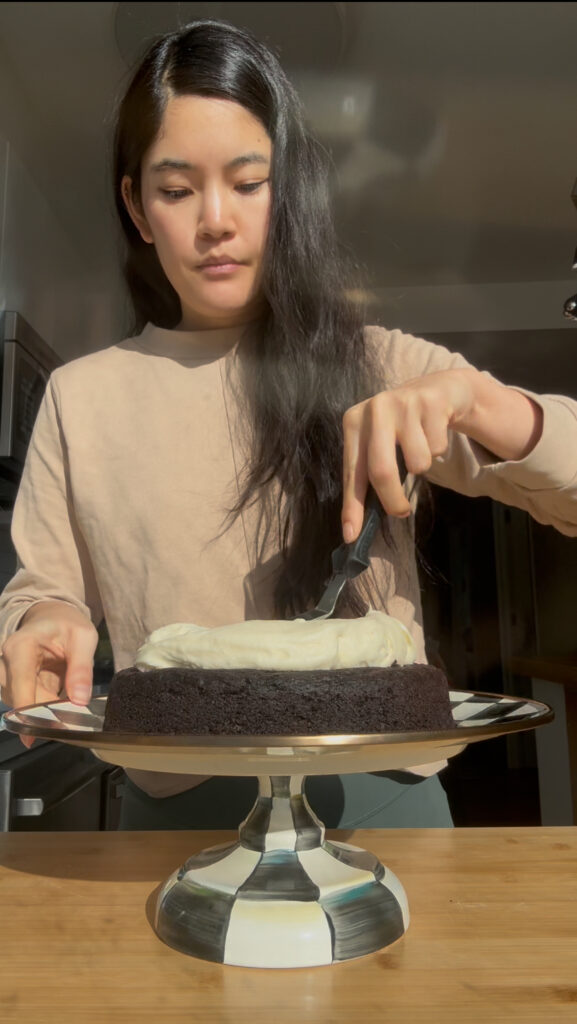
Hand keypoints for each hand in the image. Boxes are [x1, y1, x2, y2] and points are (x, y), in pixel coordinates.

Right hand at [0, 601, 97, 747]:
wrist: (53, 618)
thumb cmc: (67, 625)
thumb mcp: (83, 638)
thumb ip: (82, 668)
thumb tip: (79, 700)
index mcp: (21, 645)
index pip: (20, 682)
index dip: (27, 708)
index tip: (34, 733)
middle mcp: (6, 660)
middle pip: (17, 697)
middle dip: (42, 712)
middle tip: (70, 719)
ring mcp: (6, 673)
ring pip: (18, 704)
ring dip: (42, 711)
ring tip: (66, 709)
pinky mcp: (12, 684)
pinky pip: (23, 703)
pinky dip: (41, 709)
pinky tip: (58, 706)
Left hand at [341, 367, 541, 541]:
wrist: (437, 390)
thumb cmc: (401, 427)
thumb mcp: (378, 445)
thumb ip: (367, 478)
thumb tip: (354, 528)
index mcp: (354, 422)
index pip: (352, 472)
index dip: (351, 507)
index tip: (351, 536)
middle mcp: (374, 408)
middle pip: (382, 471)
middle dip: (393, 500)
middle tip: (401, 511)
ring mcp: (403, 402)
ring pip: (417, 463)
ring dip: (423, 466)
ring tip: (420, 448)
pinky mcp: (430, 402)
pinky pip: (438, 448)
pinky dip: (439, 449)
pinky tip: (433, 431)